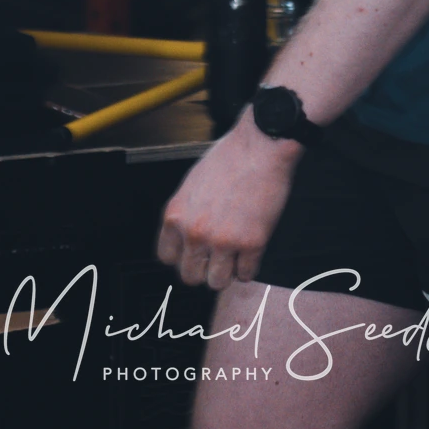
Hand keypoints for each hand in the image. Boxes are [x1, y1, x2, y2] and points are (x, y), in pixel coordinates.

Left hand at [156, 114, 298, 290]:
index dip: (183, 256)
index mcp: (175, 215)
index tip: (195, 251)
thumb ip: (186, 213)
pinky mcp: (252, 243)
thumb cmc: (229, 158)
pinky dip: (249, 267)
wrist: (261, 145)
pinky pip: (246, 274)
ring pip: (217, 282)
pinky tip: (252, 250)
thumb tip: (187, 238)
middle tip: (218, 255)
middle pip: (190, 276)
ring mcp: (223, 241)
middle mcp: (195, 232)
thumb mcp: (192, 184)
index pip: (167, 257)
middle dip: (204, 268)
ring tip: (236, 254)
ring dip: (227, 271)